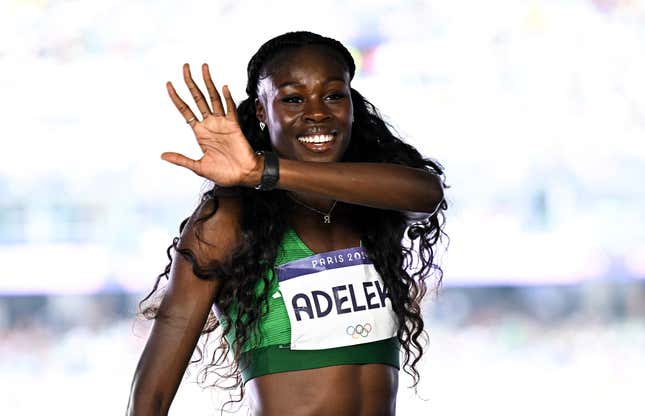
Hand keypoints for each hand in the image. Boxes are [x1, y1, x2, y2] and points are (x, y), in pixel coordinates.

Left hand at [162, 63, 259, 186]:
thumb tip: (162, 156)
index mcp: (200, 132)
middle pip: (198, 98)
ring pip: (213, 98)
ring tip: (203, 67)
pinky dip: (227, 98)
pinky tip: (222, 88)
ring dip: (208, 83)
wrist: (243, 176)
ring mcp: (222, 123)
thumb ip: (181, 160)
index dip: (176, 98)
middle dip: (190, 82)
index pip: (185, 110)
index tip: (168, 84)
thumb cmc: (224, 173)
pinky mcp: (234, 126)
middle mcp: (210, 124)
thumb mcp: (198, 167)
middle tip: (185, 66)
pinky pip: (230, 109)